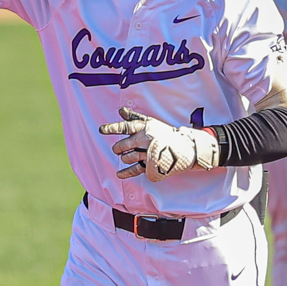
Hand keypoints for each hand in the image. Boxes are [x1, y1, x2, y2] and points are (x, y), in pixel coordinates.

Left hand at [98, 108, 220, 180]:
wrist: (185, 148)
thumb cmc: (165, 133)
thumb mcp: (151, 122)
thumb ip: (134, 117)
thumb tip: (120, 111)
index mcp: (144, 128)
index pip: (125, 127)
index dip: (112, 128)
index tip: (101, 130)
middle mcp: (145, 140)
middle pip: (123, 145)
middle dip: (118, 148)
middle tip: (118, 149)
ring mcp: (148, 153)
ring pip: (128, 157)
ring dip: (125, 158)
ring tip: (126, 156)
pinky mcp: (151, 164)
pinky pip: (135, 169)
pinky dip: (126, 172)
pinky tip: (119, 174)